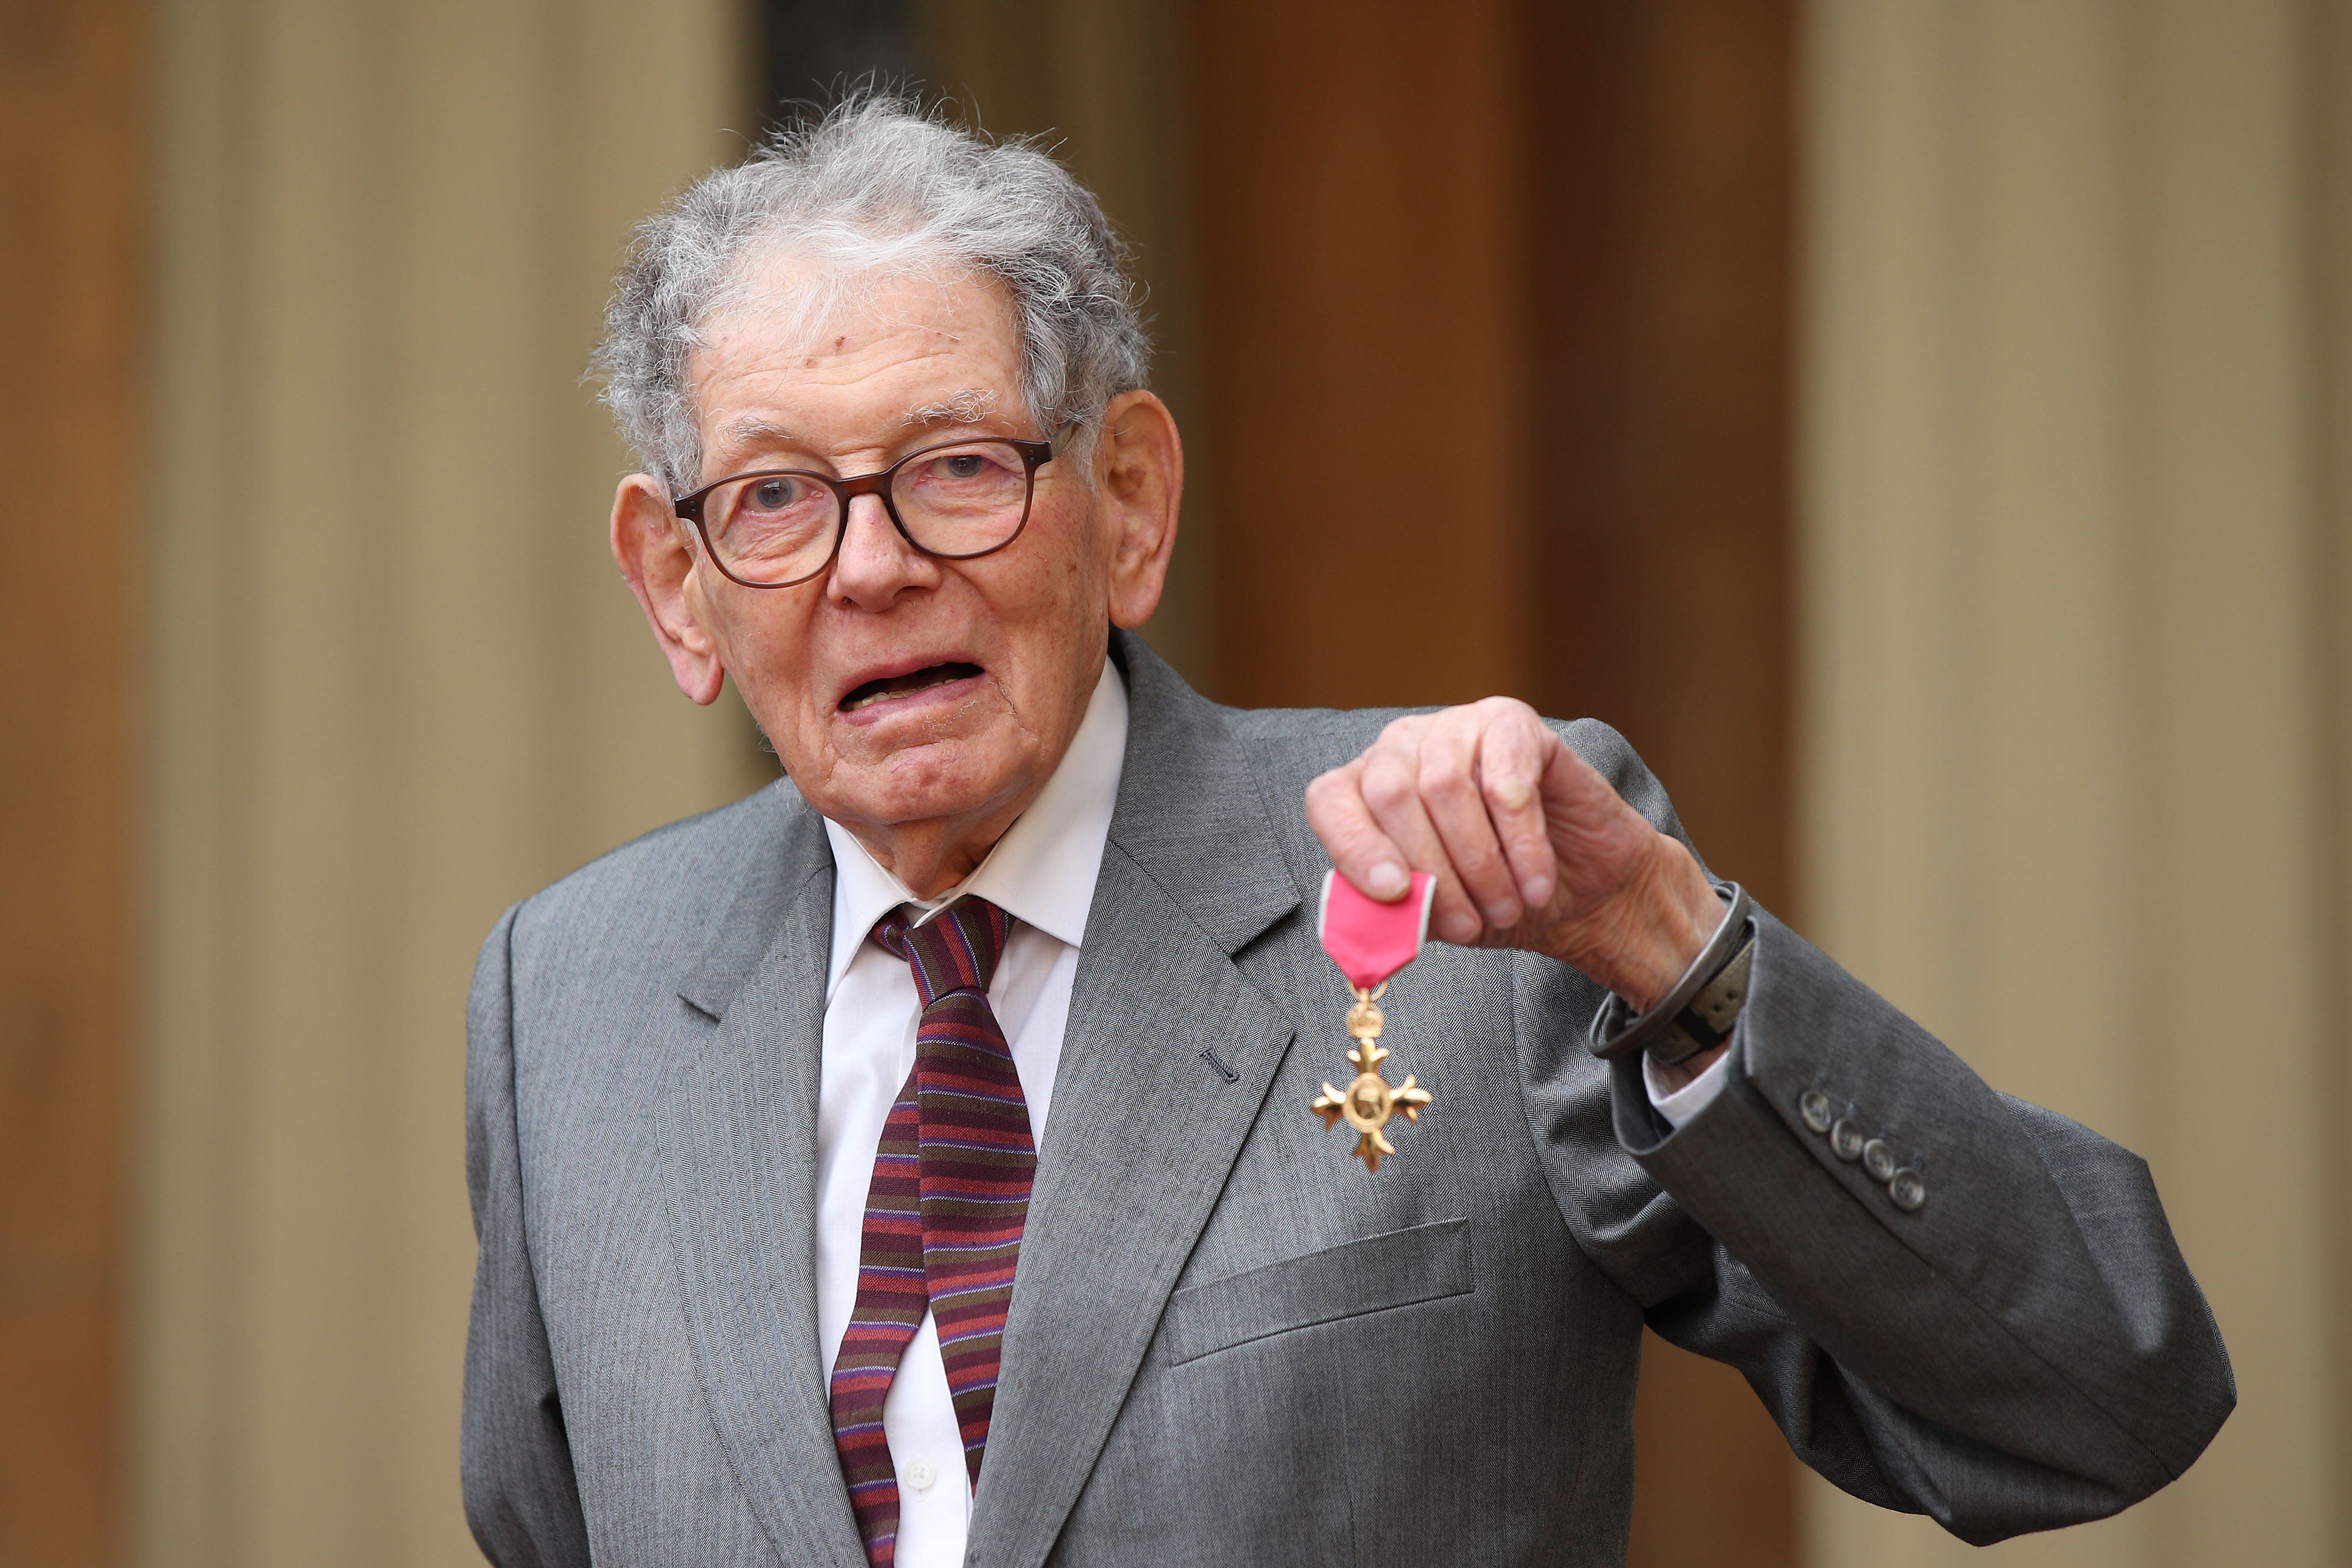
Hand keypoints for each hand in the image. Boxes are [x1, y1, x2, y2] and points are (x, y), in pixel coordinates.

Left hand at [1304, 699, 1724, 1016]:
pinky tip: (1536, 882)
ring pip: (1446, 787)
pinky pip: (1506, 779)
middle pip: (1391, 795)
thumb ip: (1395, 914)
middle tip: (1468, 925)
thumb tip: (1373, 925)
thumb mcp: (1435, 917)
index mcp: (1364, 790)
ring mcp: (1454, 727)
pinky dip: (1523, 842)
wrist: (1578, 886)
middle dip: (1432, 872)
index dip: (1354, 847)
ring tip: (1507, 909)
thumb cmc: (1492, 896)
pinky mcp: (1511, 723)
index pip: (1329, 801)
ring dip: (1480, 863)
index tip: (1394, 892)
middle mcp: (1400, 748)